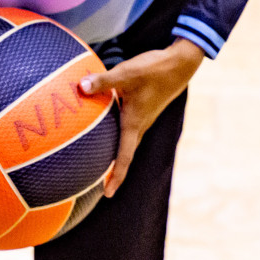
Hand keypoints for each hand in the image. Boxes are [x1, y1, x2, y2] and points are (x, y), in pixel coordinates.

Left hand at [77, 37, 205, 197]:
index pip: (124, 156)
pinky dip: (117, 136)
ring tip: (101, 164)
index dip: (116, 176)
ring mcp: (143, 118)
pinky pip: (128, 129)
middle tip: (101, 187)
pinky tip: (105, 128)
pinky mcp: (143, 110)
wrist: (179, 65)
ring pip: (127, 142)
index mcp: (135, 122)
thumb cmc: (154, 69)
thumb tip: (81, 87)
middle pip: (125, 154)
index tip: (107, 194)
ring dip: (116, 154)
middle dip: (115, 171)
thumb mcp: (126, 73)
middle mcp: (139, 125)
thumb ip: (103, 81)